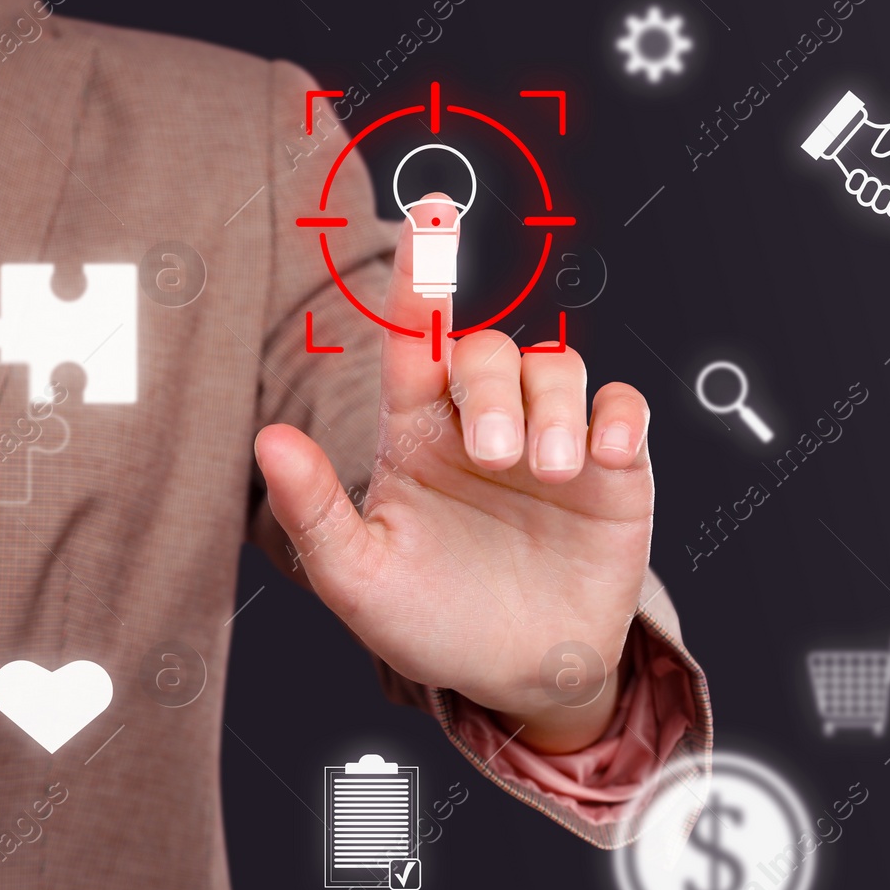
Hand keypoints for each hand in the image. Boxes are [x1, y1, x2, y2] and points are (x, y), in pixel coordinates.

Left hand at [255, 195, 652, 753]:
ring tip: (547, 473)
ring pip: (558, 366)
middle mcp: (480, 422)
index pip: (412, 337)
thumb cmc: (427, 621)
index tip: (433, 210)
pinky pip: (623, 409)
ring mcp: (549, 443)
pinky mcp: (612, 471)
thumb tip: (266, 439)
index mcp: (414, 433)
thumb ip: (314, 511)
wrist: (516, 679)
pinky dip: (619, 418)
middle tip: (498, 460)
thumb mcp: (357, 578)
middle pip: (491, 352)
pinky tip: (607, 454)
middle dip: (495, 391)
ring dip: (552, 407)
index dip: (422, 272)